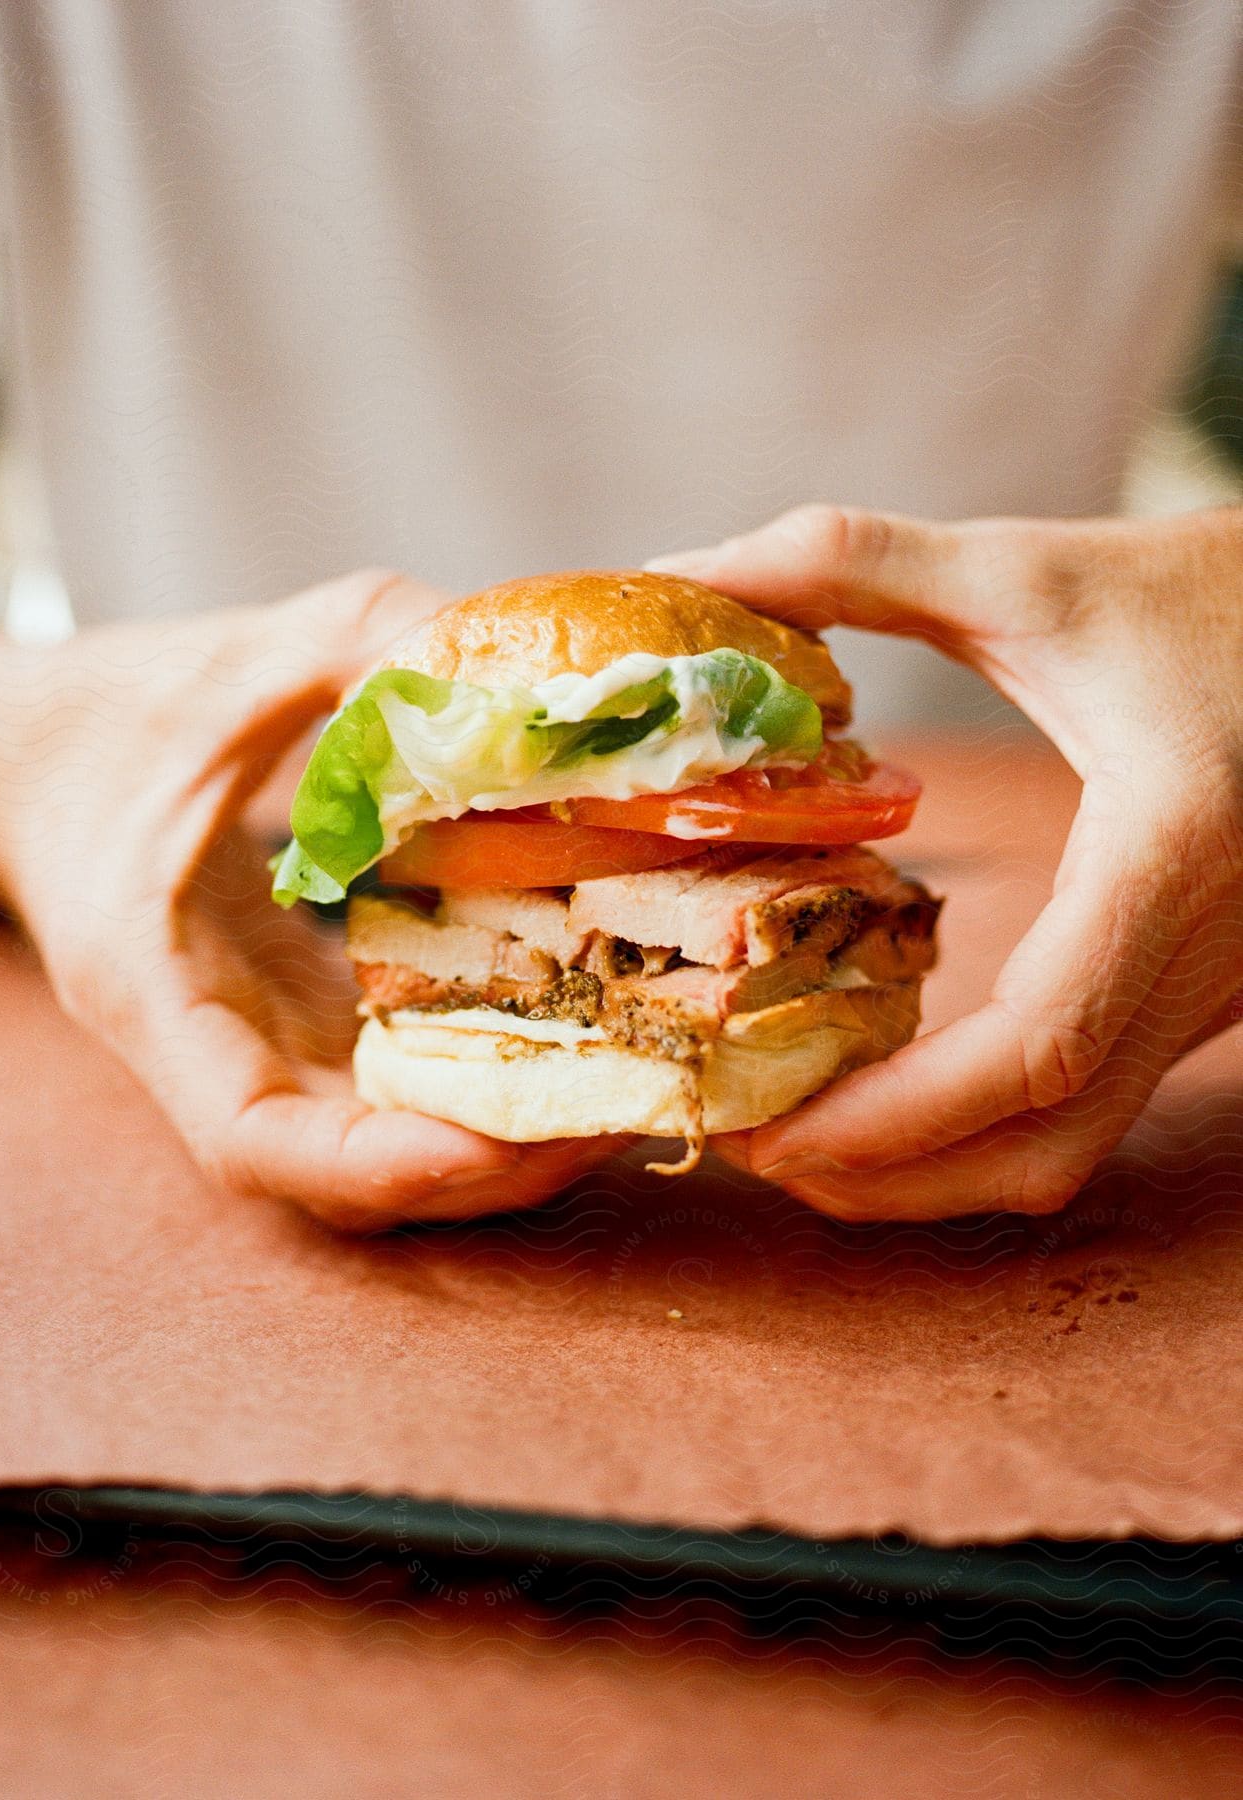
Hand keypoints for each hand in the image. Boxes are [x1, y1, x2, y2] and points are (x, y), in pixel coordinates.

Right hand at [0, 572, 591, 1229]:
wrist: (34, 753)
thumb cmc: (109, 714)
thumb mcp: (233, 661)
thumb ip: (365, 644)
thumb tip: (523, 667)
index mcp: (155, 990)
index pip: (254, 1144)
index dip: (384, 1164)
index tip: (501, 1140)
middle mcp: (215, 1050)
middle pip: (352, 1174)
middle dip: (489, 1165)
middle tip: (627, 1108)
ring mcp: (263, 1049)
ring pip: (387, 1144)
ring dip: (507, 1138)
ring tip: (633, 1080)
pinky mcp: (305, 1026)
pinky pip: (401, 1084)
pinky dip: (490, 1078)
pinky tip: (584, 1030)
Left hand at [650, 506, 1242, 1218]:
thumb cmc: (1199, 594)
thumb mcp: (1027, 572)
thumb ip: (853, 560)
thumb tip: (684, 572)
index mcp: (1172, 851)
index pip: (1040, 1040)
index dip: (896, 1113)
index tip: (768, 1130)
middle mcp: (1210, 956)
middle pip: (1045, 1143)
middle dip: (886, 1175)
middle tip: (745, 1146)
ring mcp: (1212, 995)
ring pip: (1069, 1151)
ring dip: (927, 1174)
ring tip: (793, 1136)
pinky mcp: (1194, 1001)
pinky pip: (1086, 1111)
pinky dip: (975, 1135)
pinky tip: (882, 1091)